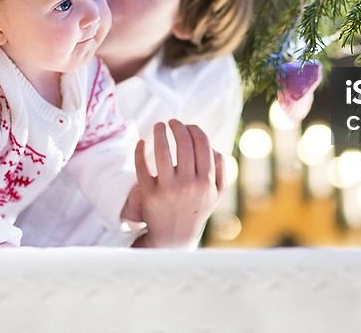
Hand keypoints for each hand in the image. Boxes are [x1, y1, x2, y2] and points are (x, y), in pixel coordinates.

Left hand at [131, 119, 224, 248]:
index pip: (202, 144)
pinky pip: (142, 167)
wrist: (174, 238)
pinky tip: (142, 142)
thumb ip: (220, 169)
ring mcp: (168, 190)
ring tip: (158, 126)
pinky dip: (140, 151)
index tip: (187, 125)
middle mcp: (189, 185)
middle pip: (184, 144)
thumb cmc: (196, 209)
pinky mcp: (149, 195)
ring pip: (163, 152)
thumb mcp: (215, 194)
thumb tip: (213, 145)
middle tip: (171, 122)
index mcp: (206, 182)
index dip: (194, 129)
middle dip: (177, 127)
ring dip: (160, 133)